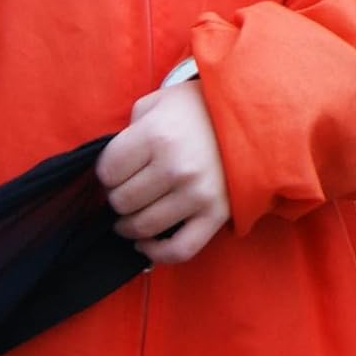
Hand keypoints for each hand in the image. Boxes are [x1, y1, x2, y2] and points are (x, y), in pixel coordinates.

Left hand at [96, 79, 229, 263]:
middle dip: (118, 197)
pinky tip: (145, 242)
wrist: (249, 112)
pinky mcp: (216, 214)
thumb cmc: (197, 108)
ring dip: (130, 225)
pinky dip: (156, 253)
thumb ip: (130, 130)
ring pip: (143, 227)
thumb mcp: (158, 102)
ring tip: (132, 215)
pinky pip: (179, 250)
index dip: (106, 173)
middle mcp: (176, 167)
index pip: (107, 172)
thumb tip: (111, 169)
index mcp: (157, 135)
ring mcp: (197, 193)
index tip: (117, 169)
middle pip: (122, 202)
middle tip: (127, 188)